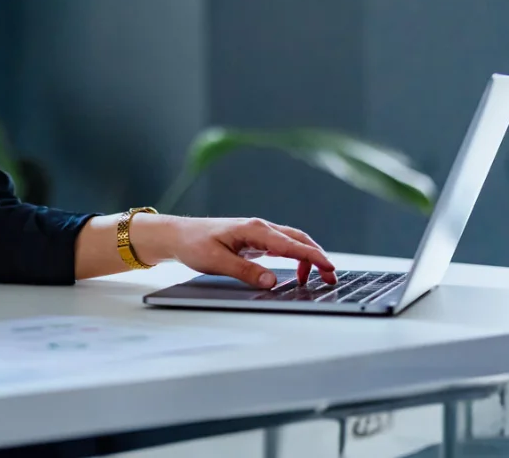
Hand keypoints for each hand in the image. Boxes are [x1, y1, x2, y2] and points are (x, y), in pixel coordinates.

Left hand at [131, 214, 336, 288]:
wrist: (177, 235)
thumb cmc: (194, 244)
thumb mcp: (217, 262)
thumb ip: (246, 272)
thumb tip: (272, 281)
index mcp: (254, 230)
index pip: (291, 244)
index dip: (313, 257)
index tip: (330, 268)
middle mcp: (260, 228)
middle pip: (298, 239)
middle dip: (318, 256)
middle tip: (332, 277)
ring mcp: (258, 233)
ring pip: (292, 242)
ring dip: (308, 257)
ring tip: (317, 278)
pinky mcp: (254, 240)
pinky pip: (282, 246)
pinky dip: (295, 257)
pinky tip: (297, 272)